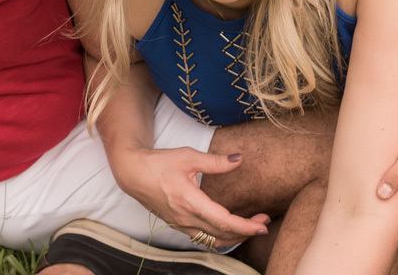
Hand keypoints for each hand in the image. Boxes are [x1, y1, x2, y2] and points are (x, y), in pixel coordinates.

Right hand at [111, 145, 268, 246]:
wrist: (133, 173)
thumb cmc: (159, 163)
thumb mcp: (188, 156)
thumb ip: (215, 161)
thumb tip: (239, 159)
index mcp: (190, 201)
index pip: (224, 221)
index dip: (246, 226)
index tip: (263, 224)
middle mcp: (186, 218)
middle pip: (222, 235)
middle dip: (246, 232)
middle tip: (264, 222)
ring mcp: (181, 224)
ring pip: (213, 240)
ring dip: (234, 237)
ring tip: (250, 227)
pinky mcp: (178, 225)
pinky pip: (203, 238)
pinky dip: (220, 237)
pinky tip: (228, 228)